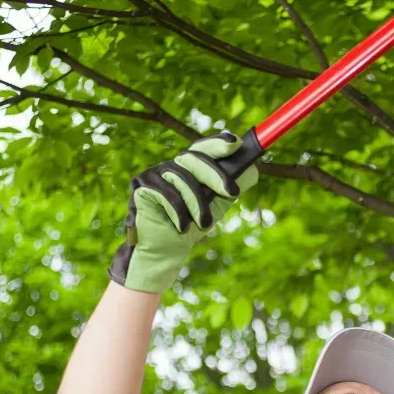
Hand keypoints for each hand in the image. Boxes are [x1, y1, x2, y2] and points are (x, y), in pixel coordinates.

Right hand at [108, 132, 258, 293]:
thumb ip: (229, 187)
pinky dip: (177, 212)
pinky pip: (165, 192)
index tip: (235, 143)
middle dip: (216, 175)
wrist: (165, 251)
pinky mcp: (140, 185)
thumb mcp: (215, 205)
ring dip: (196, 205)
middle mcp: (171, 165)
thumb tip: (252, 170)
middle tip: (233, 192)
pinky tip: (181, 226)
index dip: (218, 142)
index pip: (204, 148)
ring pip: (182, 178)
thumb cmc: (191, 226)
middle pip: (194, 158)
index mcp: (189, 167)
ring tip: (204, 225)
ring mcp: (154, 173)